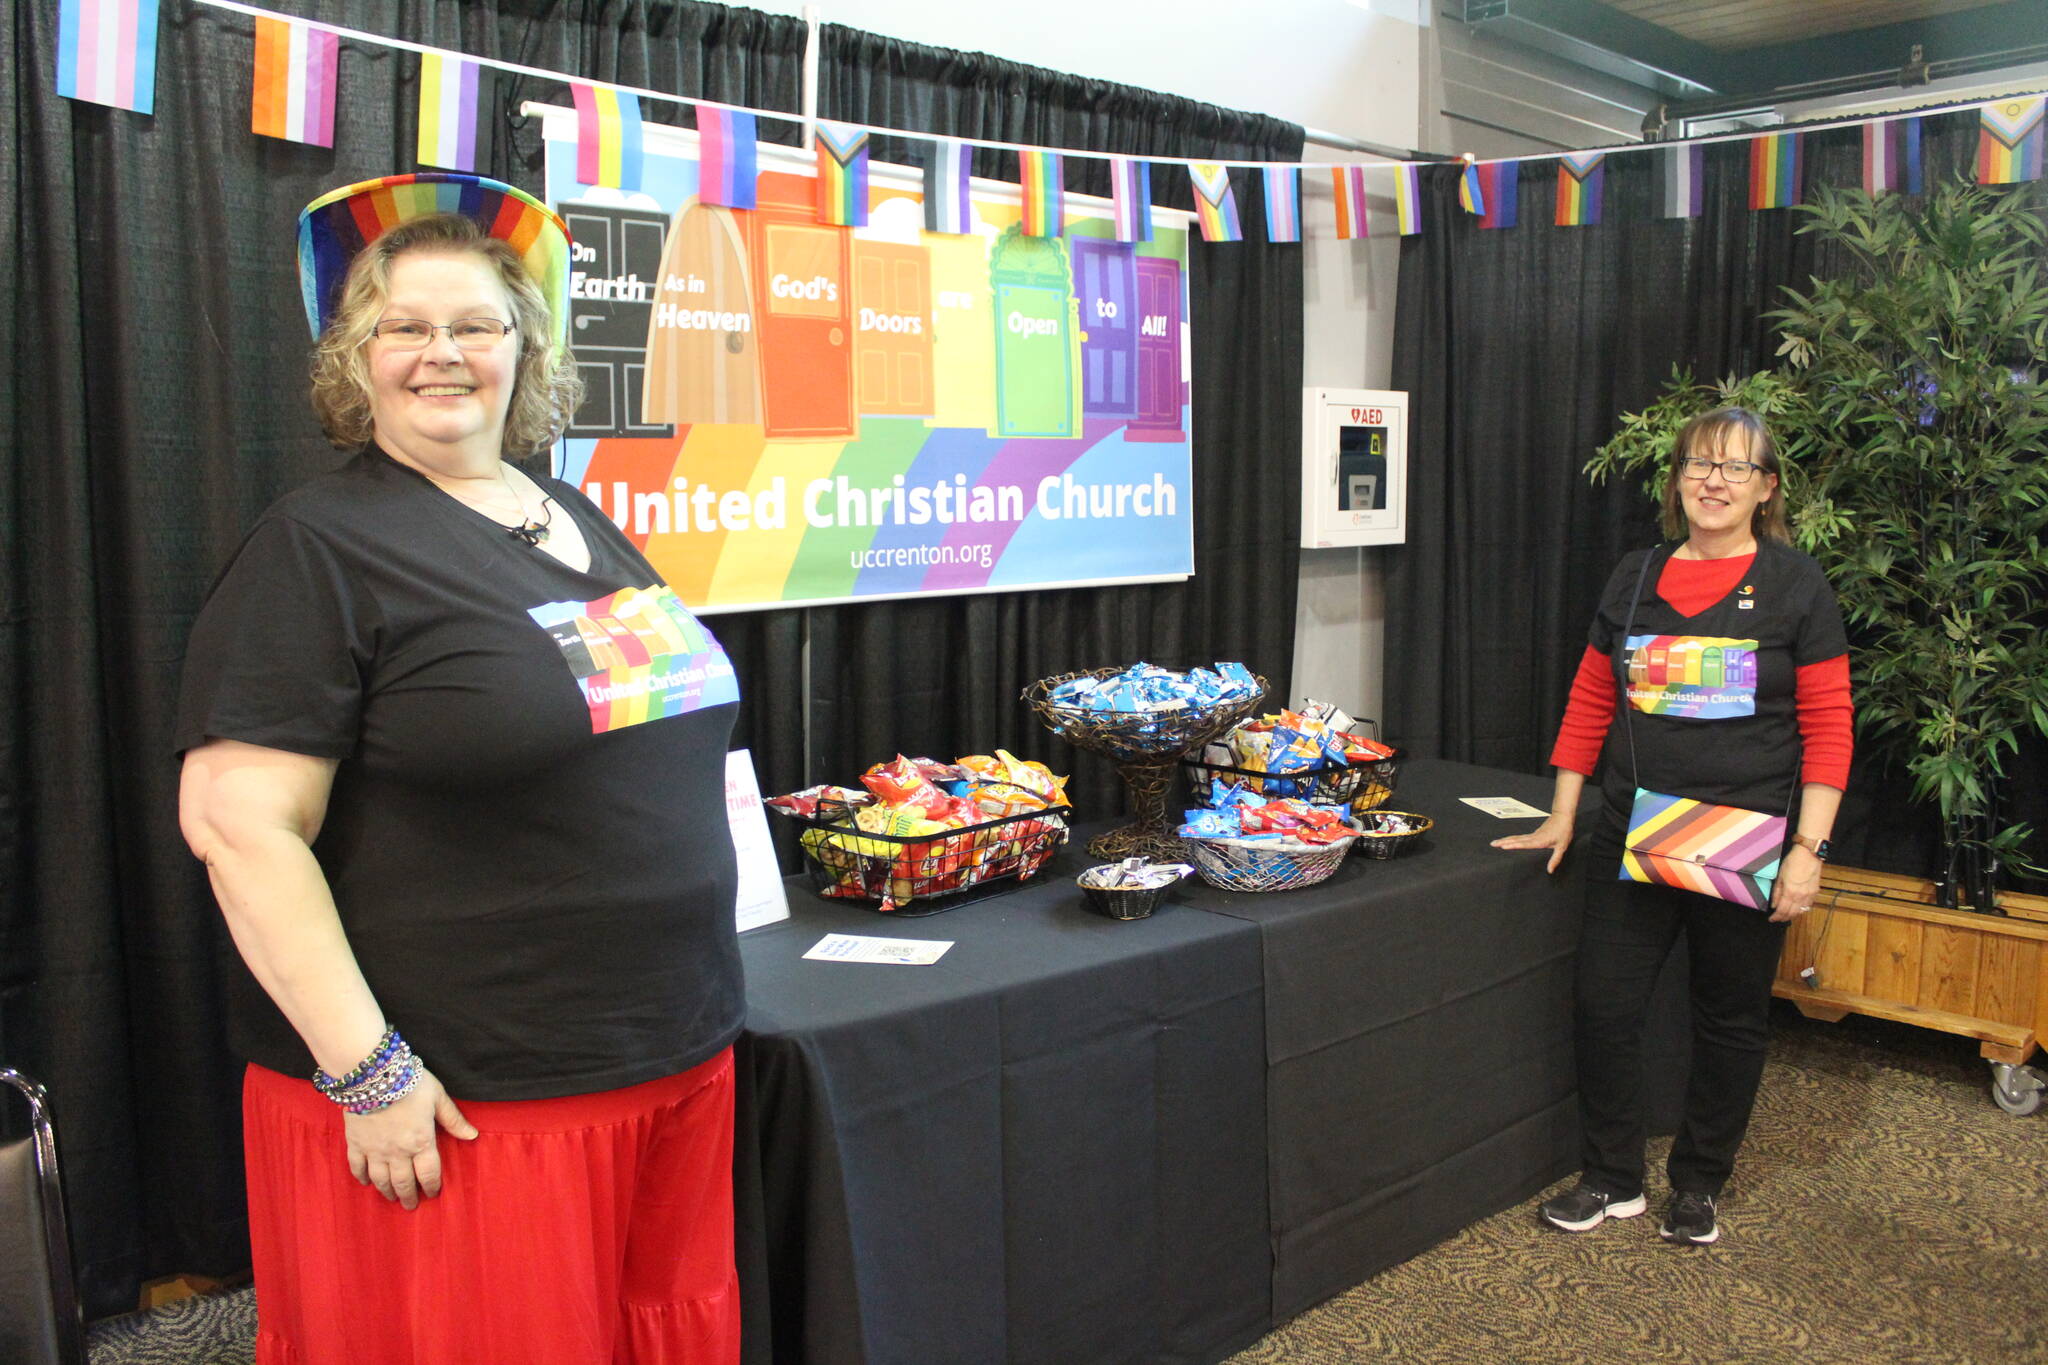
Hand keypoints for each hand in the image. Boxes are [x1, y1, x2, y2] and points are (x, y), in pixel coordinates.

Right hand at [343, 1068, 477, 1208]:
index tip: (433, 1194)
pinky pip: (357, 1167)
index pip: (429, 1173)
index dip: (432, 1186)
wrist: (373, 1075)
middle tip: (411, 1206)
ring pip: (381, 1179)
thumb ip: (453, 1119)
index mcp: (421, 1142)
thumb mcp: (438, 1098)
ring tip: (392, 1197)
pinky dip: (362, 1177)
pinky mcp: (355, 1143)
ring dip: (387, 1191)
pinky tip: (366, 1182)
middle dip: (408, 1196)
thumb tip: (472, 1136)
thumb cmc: (410, 1083)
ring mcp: (374, 1150)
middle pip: (404, 1182)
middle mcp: (398, 1152)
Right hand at [1491, 812, 1574, 874]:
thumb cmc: (1563, 831)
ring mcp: (1532, 834)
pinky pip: (1520, 837)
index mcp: (1540, 841)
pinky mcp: (1533, 833)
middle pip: (1516, 840)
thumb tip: (1550, 871)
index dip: (1514, 845)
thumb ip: (1555, 859)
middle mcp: (1534, 837)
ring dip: (1505, 840)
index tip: (1504, 846)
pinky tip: (1507, 840)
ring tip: (1495, 842)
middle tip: (1492, 844)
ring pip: (1516, 838)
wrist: (1563, 816)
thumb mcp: (1562, 847)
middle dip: (1504, 842)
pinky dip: (1511, 839)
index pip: (1525, 844)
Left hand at [1769, 844, 1823, 923]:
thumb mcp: (1780, 876)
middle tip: (1778, 919)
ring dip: (1793, 915)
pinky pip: (1808, 905)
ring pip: (1801, 911)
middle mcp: (1801, 896)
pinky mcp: (1815, 891)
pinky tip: (1797, 909)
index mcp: (1790, 892)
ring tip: (1786, 916)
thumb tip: (1774, 904)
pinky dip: (1802, 910)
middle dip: (1784, 918)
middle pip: (1792, 913)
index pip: (1782, 910)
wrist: (1809, 854)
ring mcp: (1810, 894)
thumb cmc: (1792, 862)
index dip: (1776, 917)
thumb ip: (1776, 892)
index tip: (1772, 919)